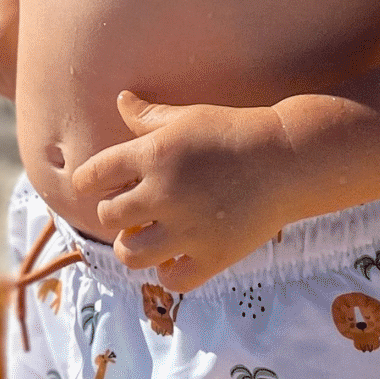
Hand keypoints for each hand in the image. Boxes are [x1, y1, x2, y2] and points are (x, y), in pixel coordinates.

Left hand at [71, 91, 295, 289]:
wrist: (289, 159)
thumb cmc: (235, 132)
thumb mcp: (189, 117)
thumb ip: (149, 117)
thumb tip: (120, 99)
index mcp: (152, 155)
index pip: (92, 176)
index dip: (90, 182)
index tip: (98, 185)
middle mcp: (163, 193)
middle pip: (108, 217)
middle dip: (115, 212)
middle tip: (130, 209)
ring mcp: (188, 229)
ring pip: (130, 255)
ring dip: (132, 246)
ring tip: (145, 237)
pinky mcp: (214, 256)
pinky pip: (171, 280)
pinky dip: (168, 272)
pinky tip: (176, 257)